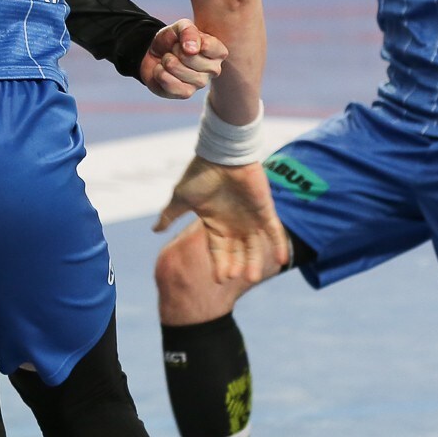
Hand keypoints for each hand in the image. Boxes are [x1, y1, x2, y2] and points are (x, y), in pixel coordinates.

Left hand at [138, 19, 225, 99]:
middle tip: (175, 50)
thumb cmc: (173, 40)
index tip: (185, 40)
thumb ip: (188, 31)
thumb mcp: (180, 27)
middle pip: (189, 57)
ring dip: (166, 60)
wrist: (154, 54)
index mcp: (218, 51)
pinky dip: (160, 73)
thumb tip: (192, 50)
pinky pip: (169, 83)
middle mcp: (214, 69)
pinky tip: (163, 71)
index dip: (188, 39)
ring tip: (169, 60)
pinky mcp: (186, 93)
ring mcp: (201, 83)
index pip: (207, 46)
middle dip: (175, 50)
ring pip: (176, 68)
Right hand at [154, 157, 287, 283]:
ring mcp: (251, 218)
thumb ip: (170, 215)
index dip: (219, 264)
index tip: (220, 280)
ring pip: (255, 246)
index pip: (218, 250)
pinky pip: (275, 232)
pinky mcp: (265, 211)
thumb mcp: (182, 198)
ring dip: (255, 261)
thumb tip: (154, 230)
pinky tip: (283, 260)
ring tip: (252, 277)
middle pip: (237, 252)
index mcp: (215, 223)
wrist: (221, 155)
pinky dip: (279, 245)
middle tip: (234, 278)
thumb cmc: (200, 175)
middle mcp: (234, 224)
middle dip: (236, 266)